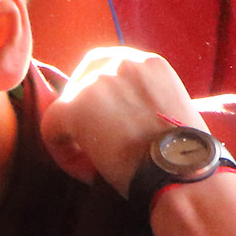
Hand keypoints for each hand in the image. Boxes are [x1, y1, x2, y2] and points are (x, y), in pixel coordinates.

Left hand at [40, 47, 204, 196]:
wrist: (185, 173)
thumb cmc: (185, 155)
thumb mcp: (170, 108)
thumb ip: (141, 98)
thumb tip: (112, 111)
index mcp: (148, 62)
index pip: (105, 67)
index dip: (98, 97)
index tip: (105, 122)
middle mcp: (120, 62)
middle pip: (81, 81)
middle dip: (83, 111)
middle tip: (95, 144)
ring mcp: (96, 82)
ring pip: (67, 107)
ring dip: (77, 136)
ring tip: (97, 165)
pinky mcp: (76, 107)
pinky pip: (51, 129)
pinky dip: (63, 153)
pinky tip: (86, 172)